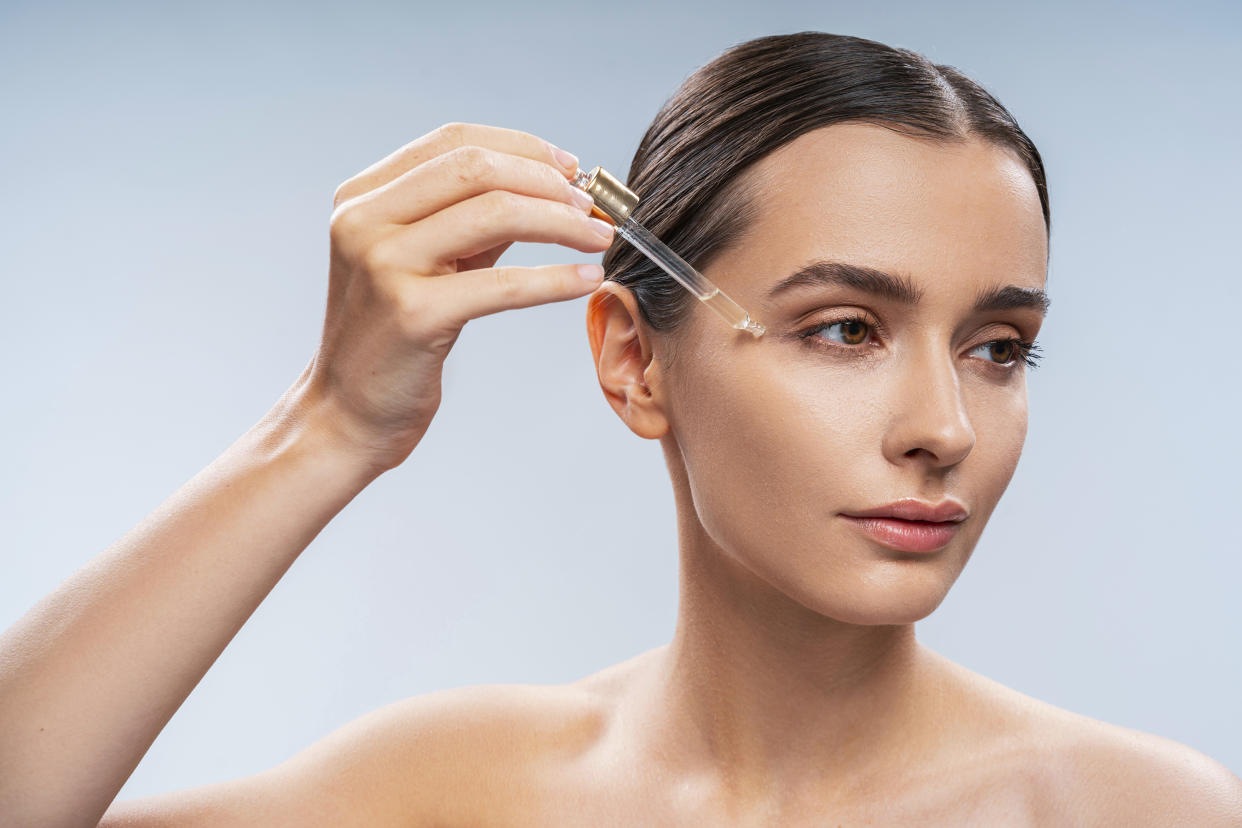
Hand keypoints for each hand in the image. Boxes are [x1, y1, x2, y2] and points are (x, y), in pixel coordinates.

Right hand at [300, 122, 613, 470]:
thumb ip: (472, 218)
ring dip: (561, 221)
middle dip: (547, 181)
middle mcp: (365, 221)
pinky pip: (502, 284)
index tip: (570, 166)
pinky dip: (554, 278)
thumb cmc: (393, 338)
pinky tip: (586, 280)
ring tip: (598, 238)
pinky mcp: (412, 315)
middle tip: (590, 207)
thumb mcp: (426, 261)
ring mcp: (383, 265)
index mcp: (362, 197)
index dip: (522, 147)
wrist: (347, 413)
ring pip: (494, 213)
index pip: (453, 141)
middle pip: (476, 168)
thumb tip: (550, 186)